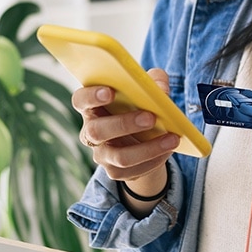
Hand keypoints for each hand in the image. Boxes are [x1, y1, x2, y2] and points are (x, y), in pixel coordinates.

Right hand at [71, 68, 177, 198]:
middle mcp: (91, 131)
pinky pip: (133, 170)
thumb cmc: (142, 106)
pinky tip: (168, 150)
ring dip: (147, 148)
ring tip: (171, 138)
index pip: (80, 100)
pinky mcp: (114, 171)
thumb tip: (161, 88)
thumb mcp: (149, 89)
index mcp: (92, 106)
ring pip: (119, 156)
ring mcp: (101, 154)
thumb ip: (155, 80)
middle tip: (150, 117)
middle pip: (97, 130)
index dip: (91, 96)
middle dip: (124, 124)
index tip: (110, 92)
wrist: (146, 140)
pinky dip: (154, 160)